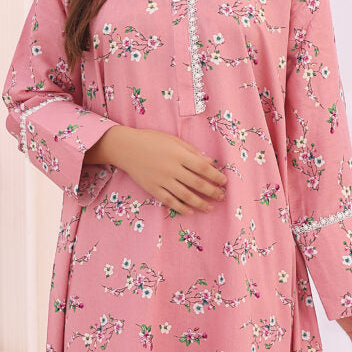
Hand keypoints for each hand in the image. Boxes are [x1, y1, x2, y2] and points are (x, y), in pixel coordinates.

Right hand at [105, 126, 227, 214]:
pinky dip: (180, 207)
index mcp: (179, 154)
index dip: (216, 176)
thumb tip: (211, 163)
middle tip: (222, 196)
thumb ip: (193, 152)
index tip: (224, 182)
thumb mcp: (174, 140)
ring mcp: (161, 180)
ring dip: (200, 203)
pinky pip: (169, 200)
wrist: (126, 148)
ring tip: (210, 208)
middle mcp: (171, 168)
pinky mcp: (152, 188)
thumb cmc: (152, 140)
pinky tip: (190, 211)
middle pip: (196, 183)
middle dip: (212, 191)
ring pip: (185, 195)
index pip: (202, 168)